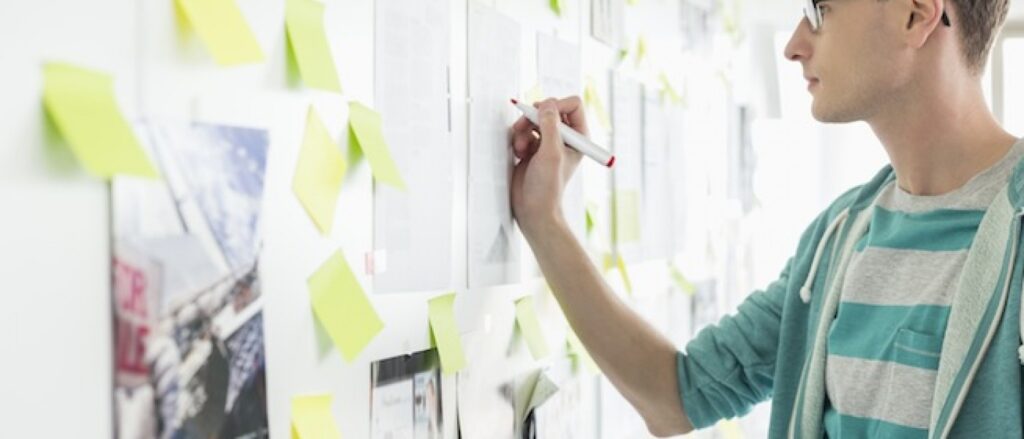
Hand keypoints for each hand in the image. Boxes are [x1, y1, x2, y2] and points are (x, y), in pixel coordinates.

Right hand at [509, 97, 586, 233]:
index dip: (557, 104)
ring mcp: (548, 142)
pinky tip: (518, 153)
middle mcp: (564, 137)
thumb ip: (550, 126)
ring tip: (521, 147)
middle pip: (549, 109)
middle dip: (534, 117)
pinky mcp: (532, 148)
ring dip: (523, 129)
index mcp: (578, 137)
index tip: (542, 113)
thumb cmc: (548, 187)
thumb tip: (547, 104)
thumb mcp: (551, 153)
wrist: (532, 208)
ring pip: (533, 119)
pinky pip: (523, 130)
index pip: (573, 104)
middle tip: (524, 126)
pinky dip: (518, 138)